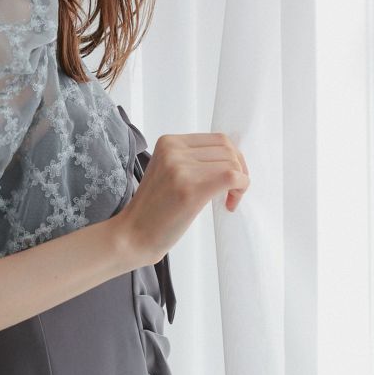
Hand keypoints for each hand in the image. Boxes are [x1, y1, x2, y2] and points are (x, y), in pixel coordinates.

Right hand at [116, 131, 249, 266]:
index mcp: (168, 142)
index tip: (230, 180)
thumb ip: (192, 160)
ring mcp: (181, 168)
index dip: (233, 158)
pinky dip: (240, 189)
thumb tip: (232, 158)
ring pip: (232, 163)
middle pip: (227, 149)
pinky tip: (230, 204)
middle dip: (240, 169)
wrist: (133, 235)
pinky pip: (232, 177)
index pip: (218, 139)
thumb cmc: (155, 210)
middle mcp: (174, 150)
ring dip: (240, 182)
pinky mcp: (191, 188)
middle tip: (233, 192)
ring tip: (228, 200)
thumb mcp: (169, 172)